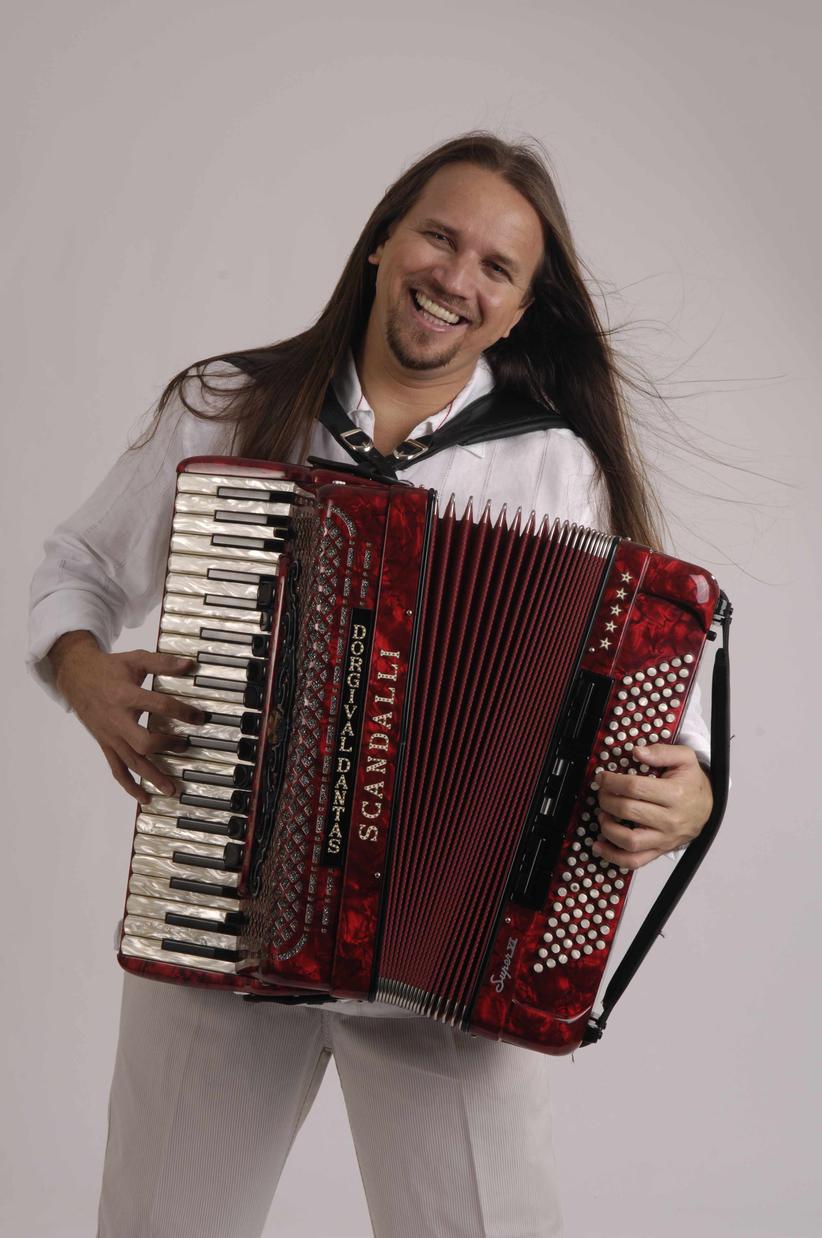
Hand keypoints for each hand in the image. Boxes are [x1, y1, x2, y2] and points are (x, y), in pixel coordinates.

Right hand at [49, 631, 204, 804]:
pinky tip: (143, 798)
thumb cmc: (109, 668)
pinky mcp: (106, 744)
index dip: (181, 712)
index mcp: (126, 695)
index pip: (158, 706)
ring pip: (131, 762)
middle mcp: (117, 720)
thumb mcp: (136, 659)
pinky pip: (117, 769)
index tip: (199, 718)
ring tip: (171, 790)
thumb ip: (162, 663)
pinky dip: (130, 785)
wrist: (76, 676)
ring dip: (152, 777)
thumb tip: (189, 665)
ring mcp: (111, 736)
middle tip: (185, 747)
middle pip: (142, 742)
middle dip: (166, 747)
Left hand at [592, 742, 712, 869]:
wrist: (709, 807)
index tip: (602, 777)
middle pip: (628, 811)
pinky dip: (614, 856)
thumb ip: (662, 752)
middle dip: (606, 800)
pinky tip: (600, 845)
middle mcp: (670, 820)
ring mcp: (665, 839)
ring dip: (608, 828)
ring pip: (630, 841)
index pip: (635, 788)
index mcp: (675, 794)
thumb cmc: (693, 783)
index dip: (612, 781)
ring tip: (603, 815)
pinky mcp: (660, 851)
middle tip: (602, 793)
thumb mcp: (685, 758)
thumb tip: (638, 752)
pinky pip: (635, 861)